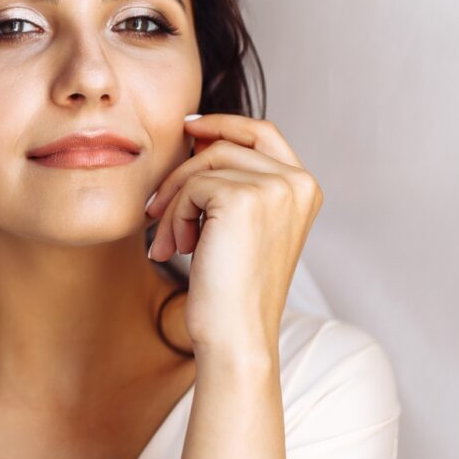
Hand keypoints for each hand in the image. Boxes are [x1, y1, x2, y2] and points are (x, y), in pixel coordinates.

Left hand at [145, 114, 323, 358]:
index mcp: (304, 188)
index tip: (188, 128)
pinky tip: (176, 249)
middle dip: (183, 173)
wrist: (236, 335)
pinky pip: (191, 187)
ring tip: (168, 241)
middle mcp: (298, 182)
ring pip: (203, 164)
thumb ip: (233, 181)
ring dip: (174, 202)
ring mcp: (275, 187)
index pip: (262, 132)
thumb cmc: (231, 288)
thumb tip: (195, 134)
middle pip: (224, 145)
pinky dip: (174, 217)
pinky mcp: (243, 198)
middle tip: (155, 207)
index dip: (223, 123)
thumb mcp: (240, 224)